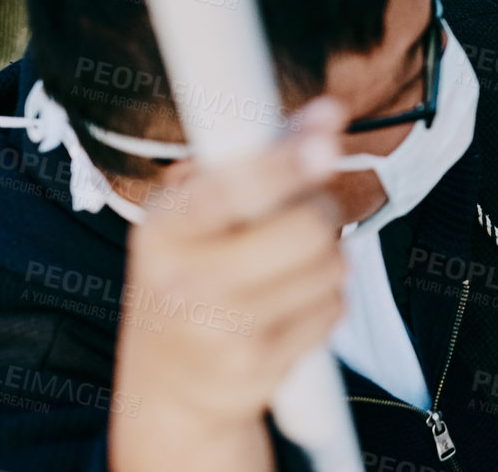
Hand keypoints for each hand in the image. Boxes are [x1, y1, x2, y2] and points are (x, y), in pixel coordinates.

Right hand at [109, 98, 352, 471]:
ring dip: (327, 255)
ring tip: (290, 262)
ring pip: (331, 265)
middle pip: (305, 226)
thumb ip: (248, 159)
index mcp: (163, 229)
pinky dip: (326, 297)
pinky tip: (291, 302)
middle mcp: (186, 282)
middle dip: (321, 208)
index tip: (325, 137)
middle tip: (306, 208)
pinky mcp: (259, 365)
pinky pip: (334, 308)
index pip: (229, 189)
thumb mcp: (191, 211)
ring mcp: (222, 331)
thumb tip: (326, 117)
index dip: (284, 162)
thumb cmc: (189, 271)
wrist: (168, 380)